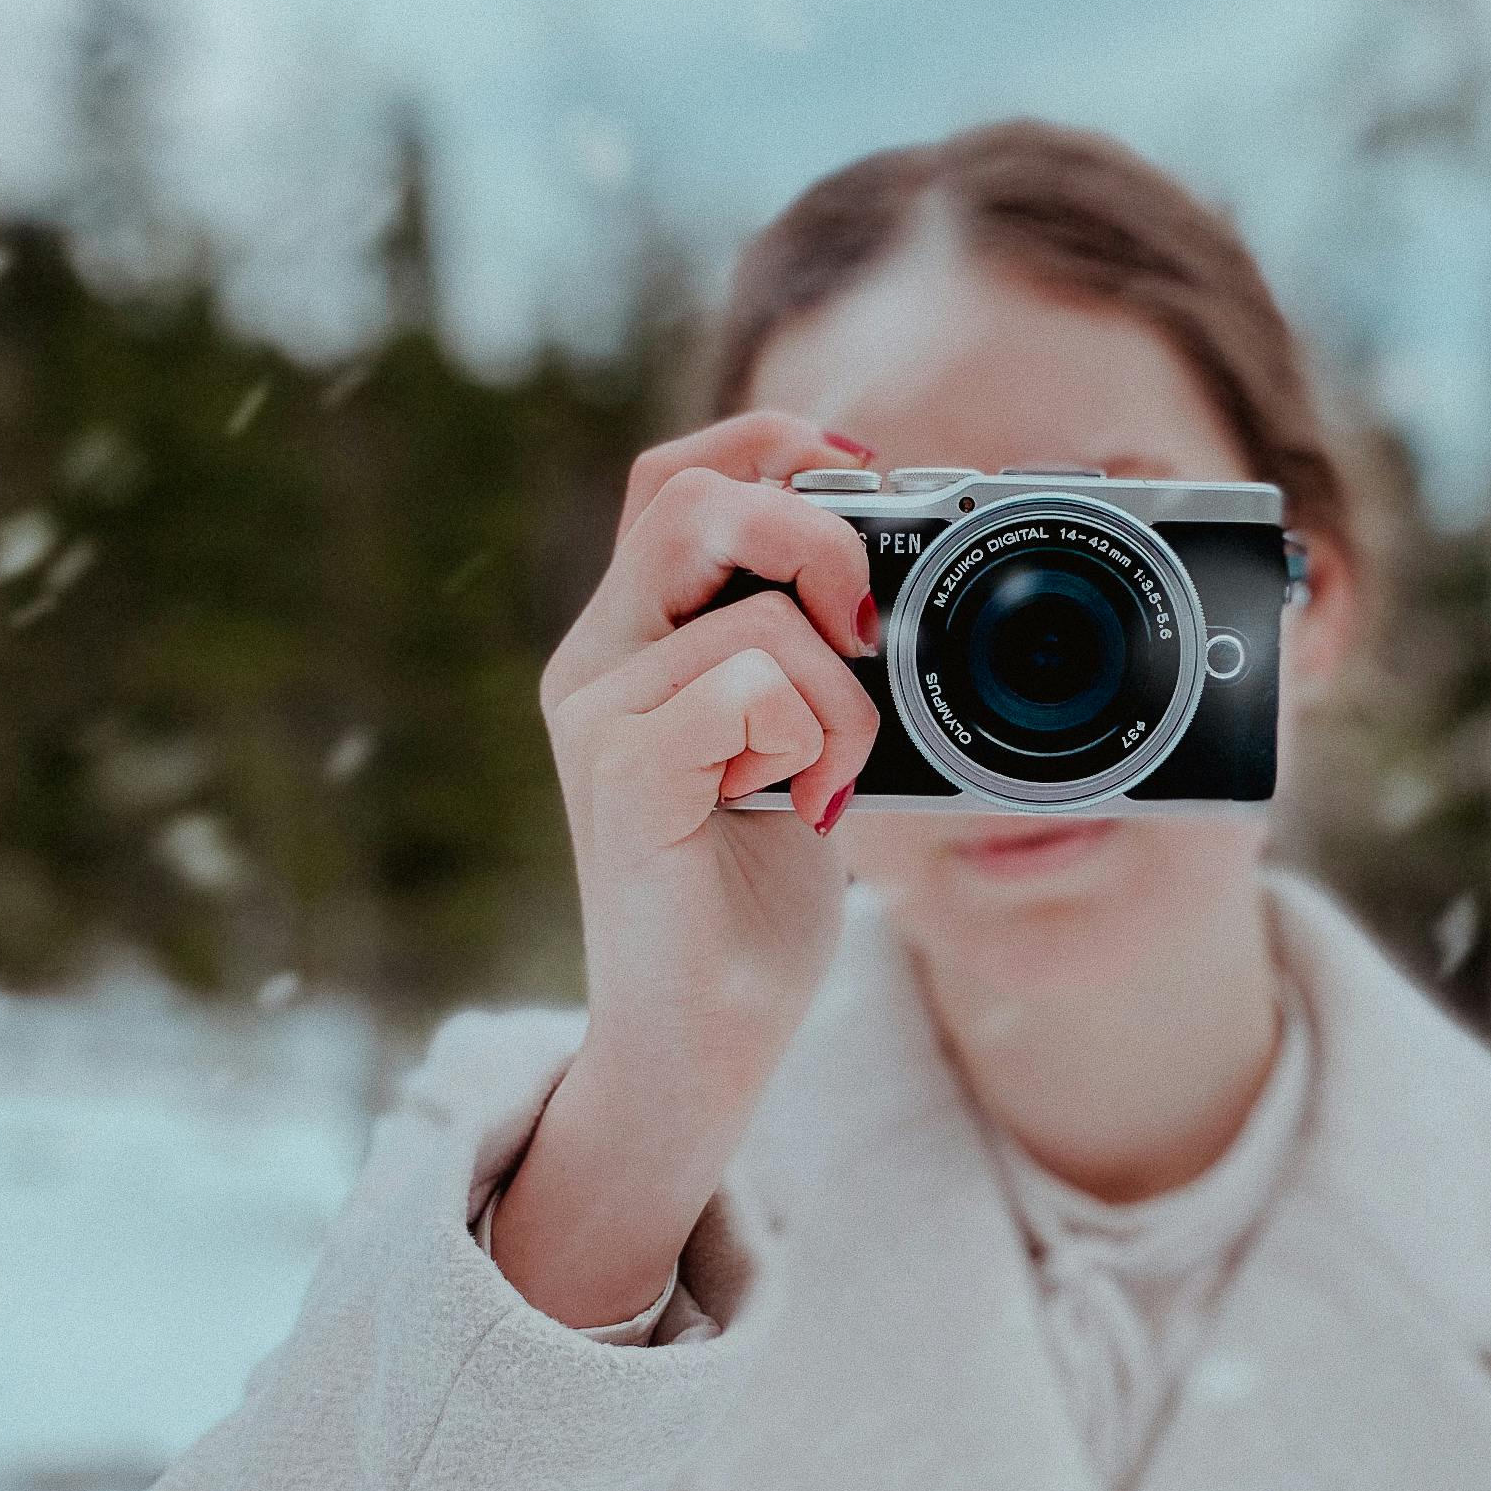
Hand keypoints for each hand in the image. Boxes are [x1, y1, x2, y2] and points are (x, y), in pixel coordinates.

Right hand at [486, 411, 885, 1329]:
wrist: (699, 1045)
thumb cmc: (747, 907)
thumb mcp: (797, 747)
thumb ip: (808, 656)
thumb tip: (893, 582)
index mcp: (632, 641)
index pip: (678, 475)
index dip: (774, 445)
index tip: (873, 476)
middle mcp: (596, 662)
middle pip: (688, 494)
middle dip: (812, 530)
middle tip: (874, 625)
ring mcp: (598, 715)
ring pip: (751, 609)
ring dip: (841, 689)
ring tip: (837, 778)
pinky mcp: (622, 773)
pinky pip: (747, 686)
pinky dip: (815, 737)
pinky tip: (810, 809)